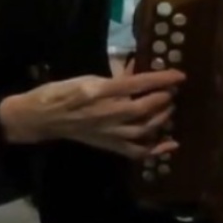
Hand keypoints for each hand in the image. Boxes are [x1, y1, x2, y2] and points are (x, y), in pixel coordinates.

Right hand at [0, 69, 184, 159]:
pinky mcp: (109, 146)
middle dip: (163, 98)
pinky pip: (137, 151)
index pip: (138, 84)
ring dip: (162, 118)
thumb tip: (139, 70)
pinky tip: (171, 143)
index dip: (162, 79)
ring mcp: (109, 132)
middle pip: (144, 107)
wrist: (42, 119)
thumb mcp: (89, 78)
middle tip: (171, 91)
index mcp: (100, 91)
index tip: (180, 75)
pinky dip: (157, 149)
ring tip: (169, 108)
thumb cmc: (62, 92)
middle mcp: (107, 113)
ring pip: (144, 129)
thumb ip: (116, 76)